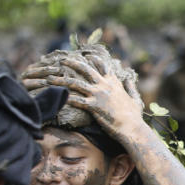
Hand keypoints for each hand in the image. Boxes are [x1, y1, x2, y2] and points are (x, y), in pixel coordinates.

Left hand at [22, 57, 143, 139]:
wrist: (132, 128)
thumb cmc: (134, 116)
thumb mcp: (135, 99)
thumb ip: (130, 87)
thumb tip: (128, 78)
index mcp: (114, 82)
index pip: (102, 65)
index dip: (93, 59)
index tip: (85, 55)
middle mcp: (104, 85)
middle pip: (85, 69)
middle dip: (72, 63)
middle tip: (62, 60)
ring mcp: (98, 95)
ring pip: (75, 83)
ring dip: (61, 80)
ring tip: (50, 79)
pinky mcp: (93, 106)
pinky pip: (75, 100)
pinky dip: (65, 98)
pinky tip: (56, 97)